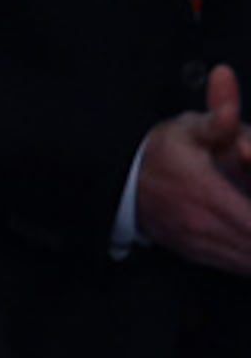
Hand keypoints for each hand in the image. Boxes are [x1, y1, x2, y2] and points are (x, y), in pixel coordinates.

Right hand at [137, 69, 250, 276]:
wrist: (118, 184)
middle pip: (250, 246)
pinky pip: (234, 264)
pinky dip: (248, 258)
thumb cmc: (159, 155)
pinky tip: (250, 249)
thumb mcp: (189, 127)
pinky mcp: (195, 253)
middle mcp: (203, 226)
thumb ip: (220, 117)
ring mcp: (198, 244)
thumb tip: (227, 93)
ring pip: (245, 260)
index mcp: (206, 193)